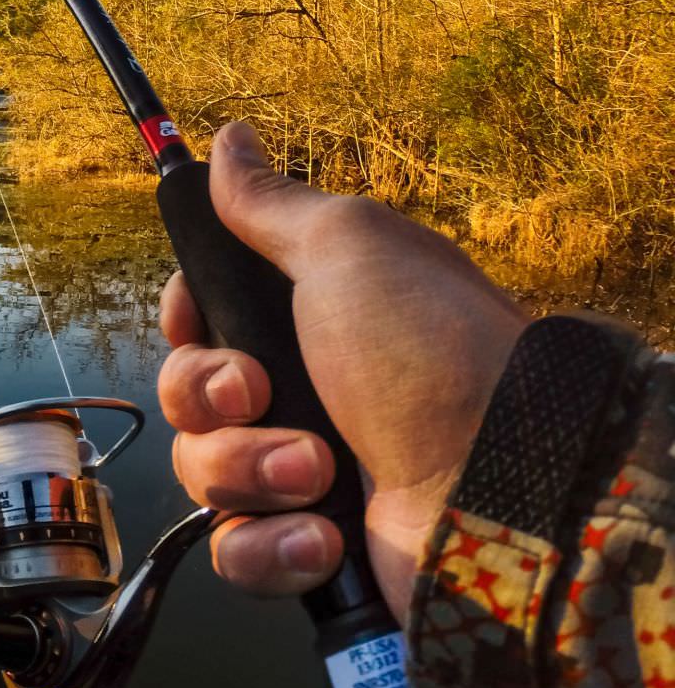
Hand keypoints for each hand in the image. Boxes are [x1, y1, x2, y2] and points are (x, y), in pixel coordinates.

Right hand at [158, 122, 528, 620]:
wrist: (503, 490)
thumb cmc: (430, 354)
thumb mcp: (349, 249)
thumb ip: (272, 203)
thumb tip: (229, 137)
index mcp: (309, 319)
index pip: (199, 317)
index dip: (184, 320)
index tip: (196, 320)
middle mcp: (303, 392)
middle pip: (187, 392)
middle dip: (210, 396)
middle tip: (260, 394)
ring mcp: (304, 474)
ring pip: (202, 472)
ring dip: (248, 471)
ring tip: (319, 472)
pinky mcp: (309, 547)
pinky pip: (236, 550)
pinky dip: (270, 546)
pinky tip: (322, 536)